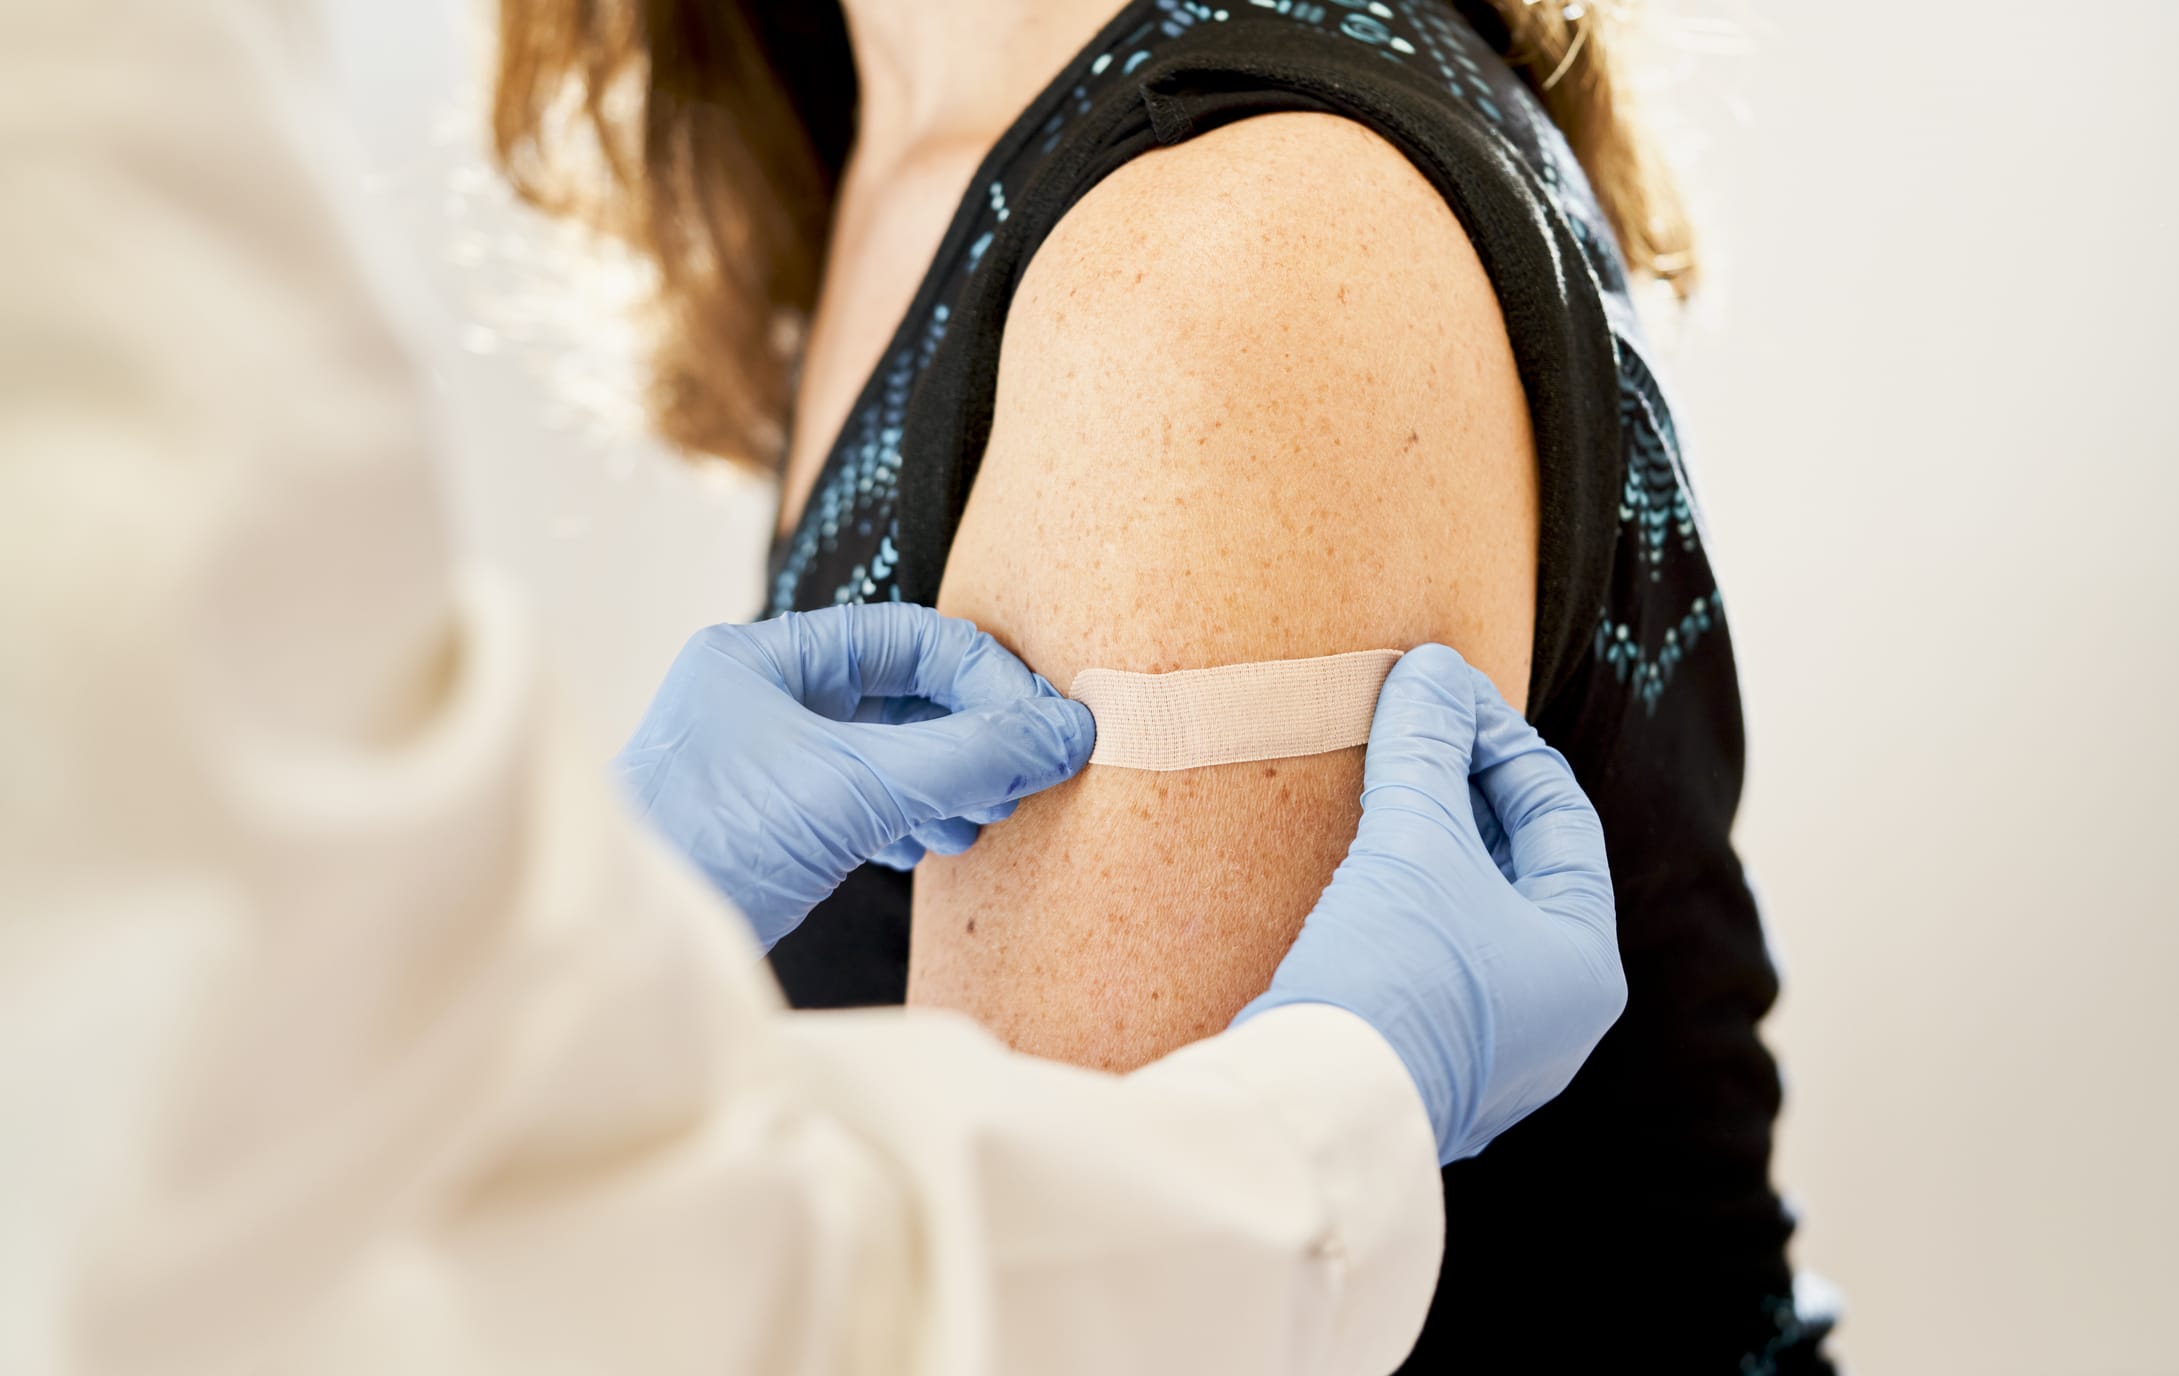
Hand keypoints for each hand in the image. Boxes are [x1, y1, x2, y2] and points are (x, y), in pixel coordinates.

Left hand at [614, 605, 1094, 950]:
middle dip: (972, 735)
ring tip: (989, 815)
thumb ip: (966, 756)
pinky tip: (935, 844)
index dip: (986, 680)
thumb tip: (1062, 733)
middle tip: (1026, 775)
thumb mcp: (855, 789)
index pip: (905, 638)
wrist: (617, 958)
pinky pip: (861, 803)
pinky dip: (910, 818)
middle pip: (900, 695)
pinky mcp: (767, 829)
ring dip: (948, 781)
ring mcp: (759, 767)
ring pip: (884, 752)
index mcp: (760, 659)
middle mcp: (757, 701)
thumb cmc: (706, 849)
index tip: (1046, 728)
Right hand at [1235, 644, 1625, 1165]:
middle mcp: (1555, 1017)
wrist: (1312, 1110)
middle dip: (1463, 795)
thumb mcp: (1414, 844)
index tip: (1441, 697)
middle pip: (1519, 869)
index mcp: (1585, 964)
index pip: (1560, 819)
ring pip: (1471, 918)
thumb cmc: (1390, 977)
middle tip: (1408, 733)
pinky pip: (1430, 964)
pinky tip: (1351, 874)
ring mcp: (1492, 1054)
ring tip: (1377, 792)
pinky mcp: (1425, 1070)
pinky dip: (1403, 907)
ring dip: (1430, 850)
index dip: (1501, 743)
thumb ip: (1427, 749)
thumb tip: (1432, 668)